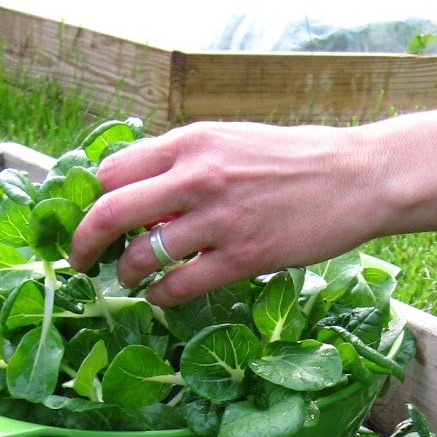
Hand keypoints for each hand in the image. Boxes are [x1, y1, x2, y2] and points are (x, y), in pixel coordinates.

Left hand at [69, 111, 436, 304]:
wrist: (357, 177)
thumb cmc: (296, 160)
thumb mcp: (233, 140)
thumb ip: (187, 160)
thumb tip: (145, 188)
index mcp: (191, 141)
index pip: (113, 170)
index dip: (95, 198)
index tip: (92, 217)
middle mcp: (196, 177)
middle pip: (111, 212)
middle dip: (83, 242)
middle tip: (79, 260)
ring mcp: (218, 220)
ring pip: (141, 255)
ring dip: (126, 273)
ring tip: (129, 279)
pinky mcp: (242, 257)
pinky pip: (179, 285)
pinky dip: (160, 295)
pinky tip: (160, 296)